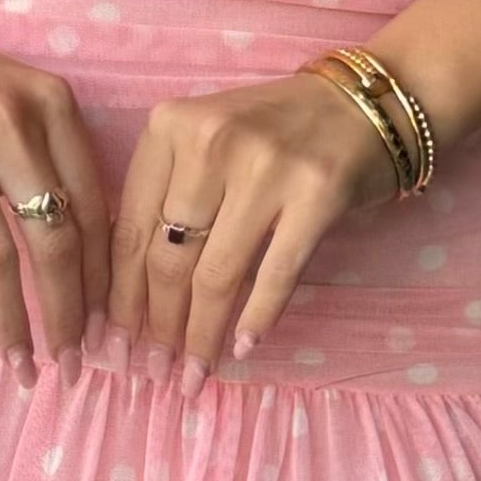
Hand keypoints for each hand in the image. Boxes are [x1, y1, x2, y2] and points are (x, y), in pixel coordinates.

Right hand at [0, 0, 112, 367]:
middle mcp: (5, 118)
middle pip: (54, 239)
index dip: (101, 277)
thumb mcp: (4, 94)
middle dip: (66, 315)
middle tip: (70, 366)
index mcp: (47, 101)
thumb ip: (45, 154)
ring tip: (20, 365)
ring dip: (11, 322)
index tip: (103, 326)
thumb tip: (81, 252)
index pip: (91, 207)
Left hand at [111, 67, 408, 372]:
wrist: (365, 105)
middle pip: (169, 257)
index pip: (129, 229)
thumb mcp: (204, 142)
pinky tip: (243, 349)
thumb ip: (165, 195)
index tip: (115, 343)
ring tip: (193, 375)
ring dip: (202, 336)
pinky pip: (276, 273)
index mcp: (170, 126)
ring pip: (217, 274)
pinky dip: (257, 318)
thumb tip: (128, 293)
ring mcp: (267, 167)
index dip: (119, 297)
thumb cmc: (274, 131)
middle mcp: (213, 141)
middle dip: (157, 327)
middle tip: (153, 373)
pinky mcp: (318, 193)